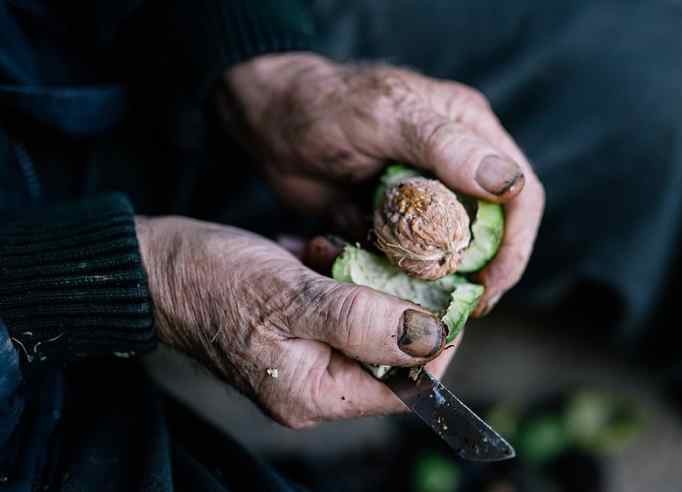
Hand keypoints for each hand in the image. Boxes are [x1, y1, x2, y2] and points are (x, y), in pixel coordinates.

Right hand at [136, 217, 447, 427]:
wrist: (158, 265)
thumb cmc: (214, 282)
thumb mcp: (291, 297)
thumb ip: (361, 320)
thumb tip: (430, 336)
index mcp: (315, 393)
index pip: (406, 387)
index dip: (436, 343)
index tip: (447, 293)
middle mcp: (315, 383)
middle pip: (391, 354)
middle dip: (395, 301)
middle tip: (382, 258)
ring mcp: (306, 353)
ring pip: (368, 322)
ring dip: (363, 281)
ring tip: (330, 253)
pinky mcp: (298, 324)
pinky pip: (340, 304)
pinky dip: (337, 273)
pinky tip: (312, 251)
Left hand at [216, 54, 544, 314]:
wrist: (273, 124)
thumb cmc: (328, 105)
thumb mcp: (387, 117)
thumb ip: (446, 146)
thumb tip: (508, 183)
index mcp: (471, 133)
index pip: (519, 193)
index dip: (516, 244)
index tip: (490, 284)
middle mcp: (458, 168)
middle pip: (492, 232)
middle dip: (482, 272)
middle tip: (463, 310)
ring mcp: (426, 200)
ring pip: (452, 252)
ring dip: (441, 281)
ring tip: (422, 308)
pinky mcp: (395, 224)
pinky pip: (412, 260)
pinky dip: (402, 278)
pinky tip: (386, 291)